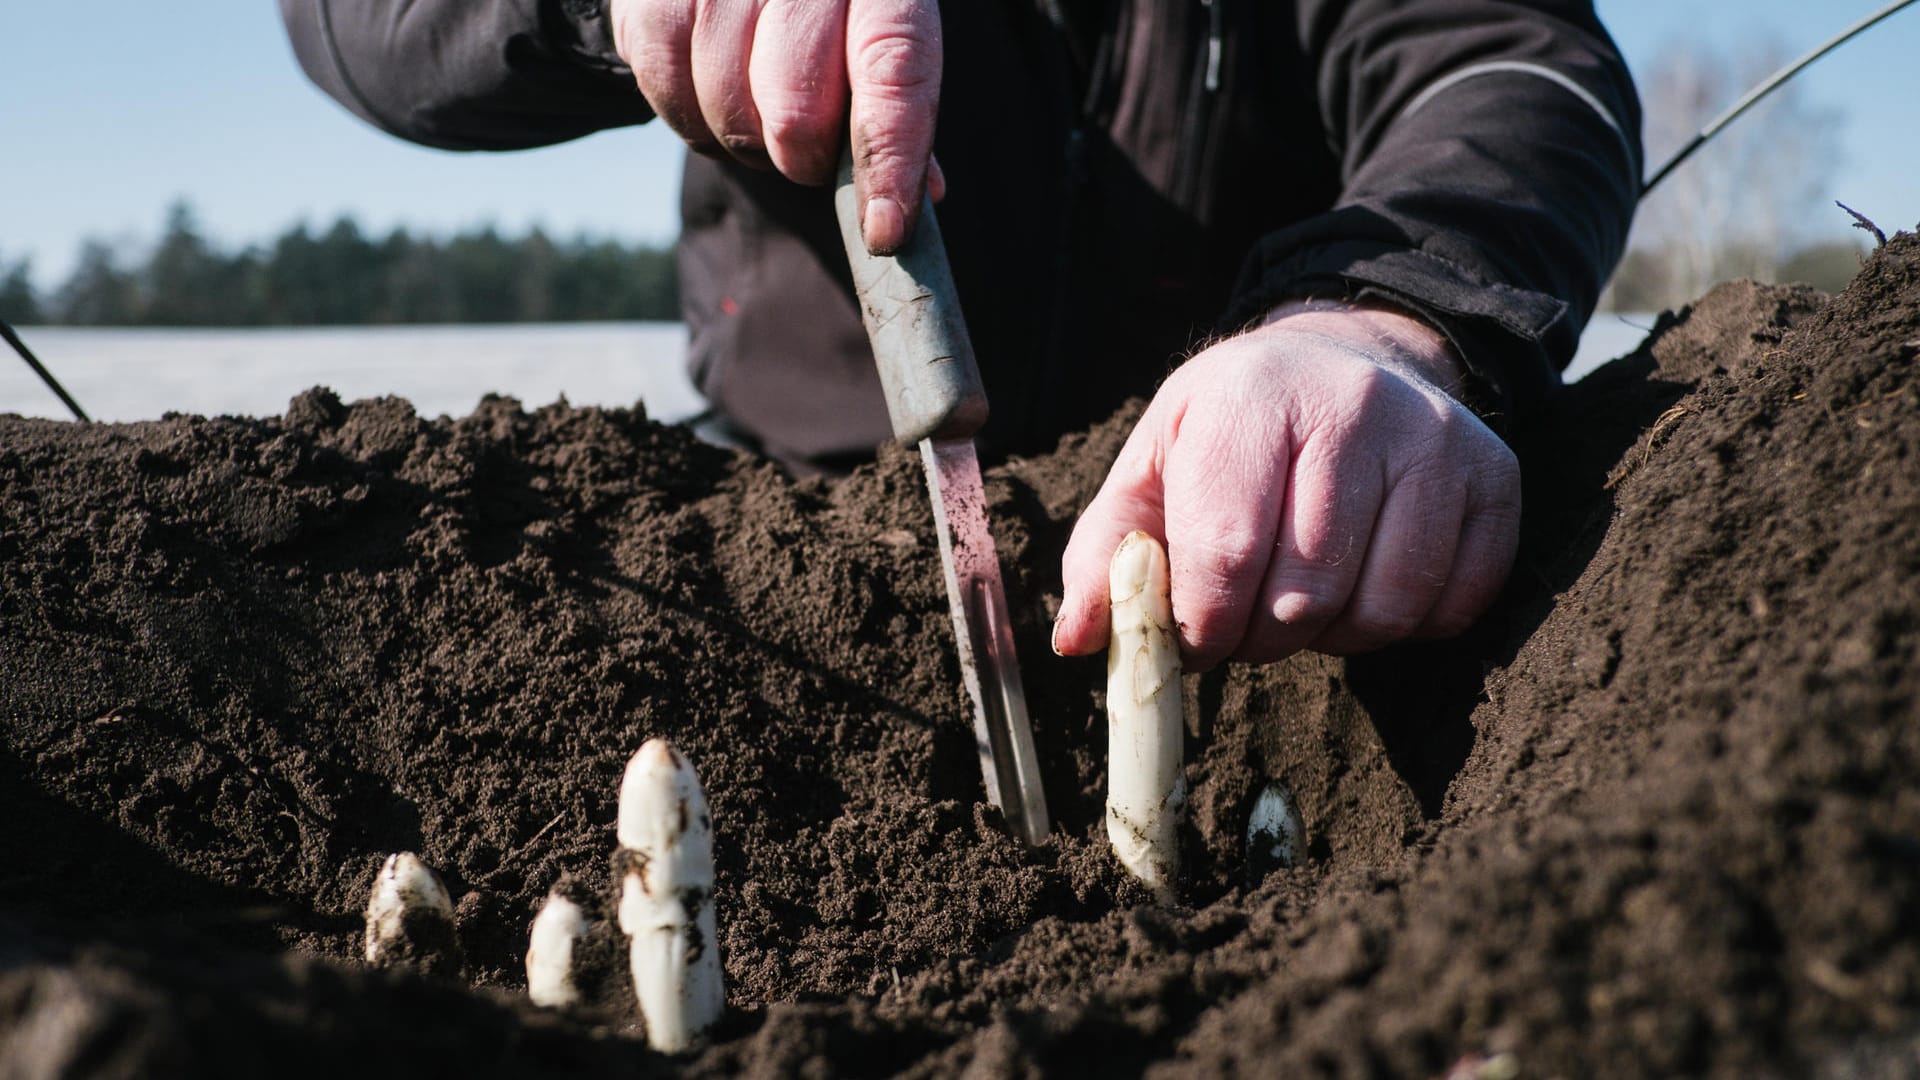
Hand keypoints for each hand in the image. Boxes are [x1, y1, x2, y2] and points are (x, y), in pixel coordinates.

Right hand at [608, 0, 944, 253]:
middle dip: (801, 158)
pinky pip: (669, 92)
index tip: (882, 230)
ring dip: (744, 141)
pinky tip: (710, 98)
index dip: (888, 158)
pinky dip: (691, 120)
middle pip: (797, 110)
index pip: (895, 72)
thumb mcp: (873, 43)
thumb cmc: (823, 17)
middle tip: (805, 150)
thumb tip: (907, 208)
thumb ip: (896, 116)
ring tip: (757, 113)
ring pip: (729, 108)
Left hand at [1052, 302, 1521, 668]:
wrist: (1346, 362)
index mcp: (1251, 395)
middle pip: (1304, 592)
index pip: (1225, 549)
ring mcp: (1438, 437)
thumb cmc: (1233, 430)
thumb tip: (1080, 641)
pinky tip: (1366, 582)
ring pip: (1383, 608)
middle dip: (1262, 636)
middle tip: (1248, 618)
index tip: (1194, 637)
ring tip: (1306, 595)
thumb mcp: (1153, 465)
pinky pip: (1452, 605)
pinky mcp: (1496, 476)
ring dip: (1334, 636)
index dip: (1202, 624)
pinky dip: (1404, 623)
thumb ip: (1108, 553)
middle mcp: (1354, 403)